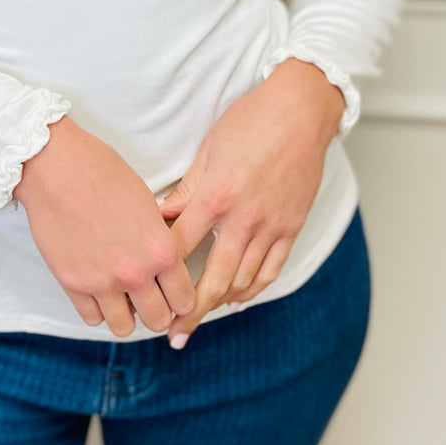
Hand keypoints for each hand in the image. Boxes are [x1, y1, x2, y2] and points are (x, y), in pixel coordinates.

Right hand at [13, 115, 196, 337]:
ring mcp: (102, 282)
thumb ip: (158, 239)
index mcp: (160, 249)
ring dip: (126, 314)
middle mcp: (135, 272)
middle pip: (157, 320)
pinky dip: (97, 308)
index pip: (184, 299)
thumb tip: (165, 262)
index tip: (173, 293)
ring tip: (121, 295)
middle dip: (156, 310)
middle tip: (148, 296)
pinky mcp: (72, 284)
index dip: (181, 298)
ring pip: (124, 327)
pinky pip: (92, 318)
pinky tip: (97, 289)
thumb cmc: (103, 173)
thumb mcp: (146, 202)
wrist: (58, 166)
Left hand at [156, 58, 344, 346]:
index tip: (145, 286)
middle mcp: (243, 219)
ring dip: (219, 303)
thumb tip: (162, 216)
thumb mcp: (209, 149)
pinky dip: (252, 289)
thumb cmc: (251, 121)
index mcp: (216, 196)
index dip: (159, 269)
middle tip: (173, 333)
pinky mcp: (291, 227)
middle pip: (211, 279)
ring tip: (199, 316)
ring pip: (242, 281)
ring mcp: (271, 227)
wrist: (299, 111)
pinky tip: (237, 297)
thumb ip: (187, 189)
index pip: (179, 245)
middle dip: (189, 311)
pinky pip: (271, 270)